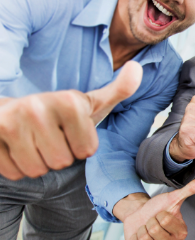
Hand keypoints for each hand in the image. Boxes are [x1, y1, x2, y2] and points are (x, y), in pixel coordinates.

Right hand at [0, 61, 142, 179]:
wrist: (13, 110)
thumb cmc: (60, 112)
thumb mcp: (93, 102)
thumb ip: (119, 89)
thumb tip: (137, 67)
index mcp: (68, 101)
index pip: (86, 151)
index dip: (81, 146)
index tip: (72, 131)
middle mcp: (36, 107)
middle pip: (61, 162)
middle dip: (59, 156)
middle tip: (51, 137)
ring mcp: (8, 121)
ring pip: (37, 169)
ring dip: (38, 163)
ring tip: (35, 142)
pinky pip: (13, 172)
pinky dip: (17, 166)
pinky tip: (17, 147)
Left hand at [117, 177, 194, 239]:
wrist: (140, 215)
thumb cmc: (158, 208)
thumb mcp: (172, 198)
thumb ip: (189, 190)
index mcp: (182, 233)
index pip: (165, 220)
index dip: (160, 214)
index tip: (161, 215)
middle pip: (153, 230)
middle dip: (149, 222)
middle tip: (152, 222)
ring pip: (143, 239)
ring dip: (141, 230)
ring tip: (146, 229)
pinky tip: (139, 237)